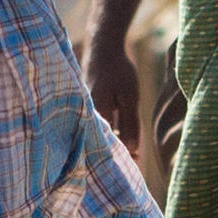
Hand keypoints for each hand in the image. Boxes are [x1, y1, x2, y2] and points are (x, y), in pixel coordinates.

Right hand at [84, 38, 143, 167]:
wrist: (103, 47)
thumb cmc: (118, 70)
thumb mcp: (129, 97)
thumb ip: (129, 123)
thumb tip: (131, 151)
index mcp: (96, 115)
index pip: (107, 146)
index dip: (120, 159)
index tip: (132, 170)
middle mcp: (86, 115)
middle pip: (100, 143)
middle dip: (114, 155)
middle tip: (130, 169)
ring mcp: (84, 111)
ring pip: (99, 134)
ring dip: (111, 144)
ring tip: (128, 157)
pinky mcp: (87, 107)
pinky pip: (97, 125)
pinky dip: (108, 132)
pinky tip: (119, 138)